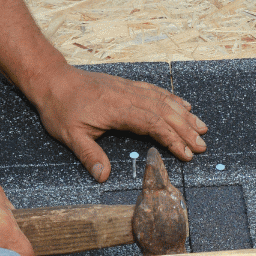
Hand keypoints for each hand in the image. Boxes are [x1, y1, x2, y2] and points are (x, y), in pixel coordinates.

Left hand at [30, 67, 207, 182]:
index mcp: (118, 109)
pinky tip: (183, 105)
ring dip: (184, 115)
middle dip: (186, 130)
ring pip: (164, 101)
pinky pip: (156, 91)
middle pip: (165, 112)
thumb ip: (88, 155)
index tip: (186, 153)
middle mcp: (129, 96)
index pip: (153, 124)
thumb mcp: (70, 135)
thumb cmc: (61, 108)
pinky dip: (173, 99)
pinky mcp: (128, 85)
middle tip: (202, 146)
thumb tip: (102, 176)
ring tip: (202, 128)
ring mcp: (130, 89)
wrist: (53, 79)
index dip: (172, 139)